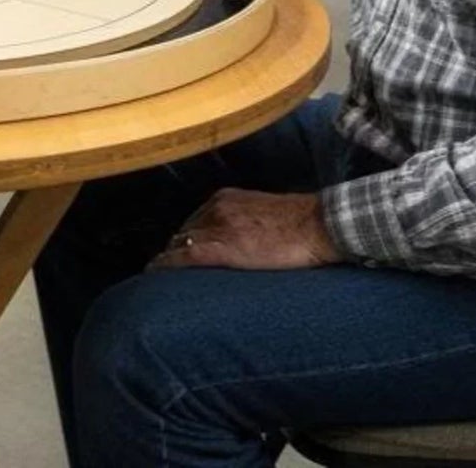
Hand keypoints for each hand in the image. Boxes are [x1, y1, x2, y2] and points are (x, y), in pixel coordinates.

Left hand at [149, 190, 341, 271]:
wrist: (320, 225)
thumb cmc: (302, 224)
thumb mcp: (265, 215)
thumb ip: (245, 221)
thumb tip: (241, 240)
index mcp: (226, 199)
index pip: (194, 221)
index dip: (185, 240)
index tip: (179, 253)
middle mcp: (216, 208)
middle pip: (183, 231)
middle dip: (175, 250)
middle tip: (169, 271)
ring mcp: (217, 226)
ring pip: (179, 243)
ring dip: (171, 259)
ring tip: (162, 277)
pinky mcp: (222, 247)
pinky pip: (183, 256)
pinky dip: (166, 265)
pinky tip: (155, 274)